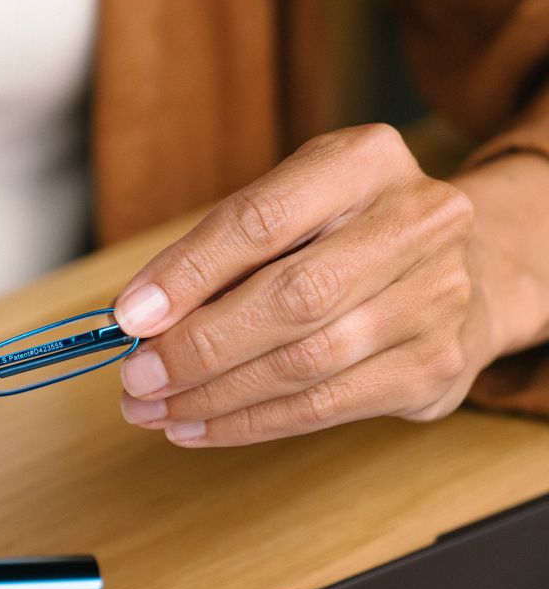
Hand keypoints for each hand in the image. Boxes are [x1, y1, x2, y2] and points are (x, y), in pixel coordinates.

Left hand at [113, 124, 493, 446]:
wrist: (459, 277)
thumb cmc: (343, 241)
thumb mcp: (288, 215)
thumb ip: (217, 256)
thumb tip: (138, 319)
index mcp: (366, 162)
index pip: (263, 218)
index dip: (188, 273)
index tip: (129, 317)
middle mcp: (418, 221)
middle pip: (291, 297)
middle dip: (198, 347)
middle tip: (137, 377)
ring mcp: (437, 297)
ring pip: (305, 362)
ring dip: (213, 396)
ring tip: (153, 410)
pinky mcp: (433, 366)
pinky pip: (323, 407)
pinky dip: (248, 423)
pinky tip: (198, 426)